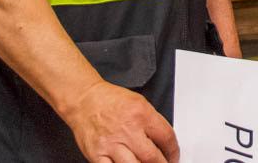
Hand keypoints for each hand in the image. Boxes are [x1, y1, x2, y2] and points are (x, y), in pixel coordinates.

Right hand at [62, 79, 178, 162]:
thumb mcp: (139, 102)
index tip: (173, 156)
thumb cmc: (110, 101)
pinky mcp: (97, 155)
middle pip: (153, 157)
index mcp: (141, 114)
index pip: (167, 137)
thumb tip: (164, 142)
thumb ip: (152, 122)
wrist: (84, 100)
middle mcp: (127, 130)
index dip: (173, 151)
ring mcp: (111, 144)